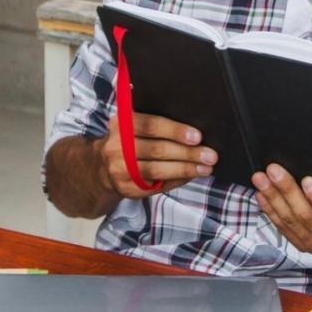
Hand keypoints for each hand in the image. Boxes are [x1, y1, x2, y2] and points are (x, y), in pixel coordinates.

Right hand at [99, 112, 216, 199]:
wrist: (101, 167)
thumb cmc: (128, 141)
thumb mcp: (132, 125)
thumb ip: (153, 123)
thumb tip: (193, 131)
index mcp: (120, 124)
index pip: (150, 125)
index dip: (175, 130)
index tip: (197, 136)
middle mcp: (116, 147)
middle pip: (157, 149)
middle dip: (187, 153)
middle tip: (210, 154)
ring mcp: (119, 170)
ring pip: (158, 170)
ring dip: (185, 169)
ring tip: (205, 167)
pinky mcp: (126, 188)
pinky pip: (156, 186)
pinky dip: (177, 180)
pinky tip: (191, 176)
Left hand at [252, 163, 311, 254]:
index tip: (308, 179)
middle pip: (305, 216)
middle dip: (287, 191)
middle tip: (274, 170)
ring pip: (290, 221)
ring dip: (273, 198)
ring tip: (261, 178)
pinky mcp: (302, 245)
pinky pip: (283, 227)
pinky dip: (271, 210)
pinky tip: (262, 195)